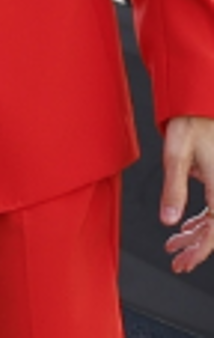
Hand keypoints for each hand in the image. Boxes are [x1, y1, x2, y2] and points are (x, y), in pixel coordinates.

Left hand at [161, 115, 213, 270]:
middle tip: (177, 262)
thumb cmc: (189, 123)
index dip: (200, 250)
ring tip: (175, 248)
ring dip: (195, 236)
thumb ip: (173, 188)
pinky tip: (185, 228)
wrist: (199, 104)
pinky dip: (200, 221)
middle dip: (195, 249)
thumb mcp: (176, 155)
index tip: (184, 262)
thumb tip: (168, 220)